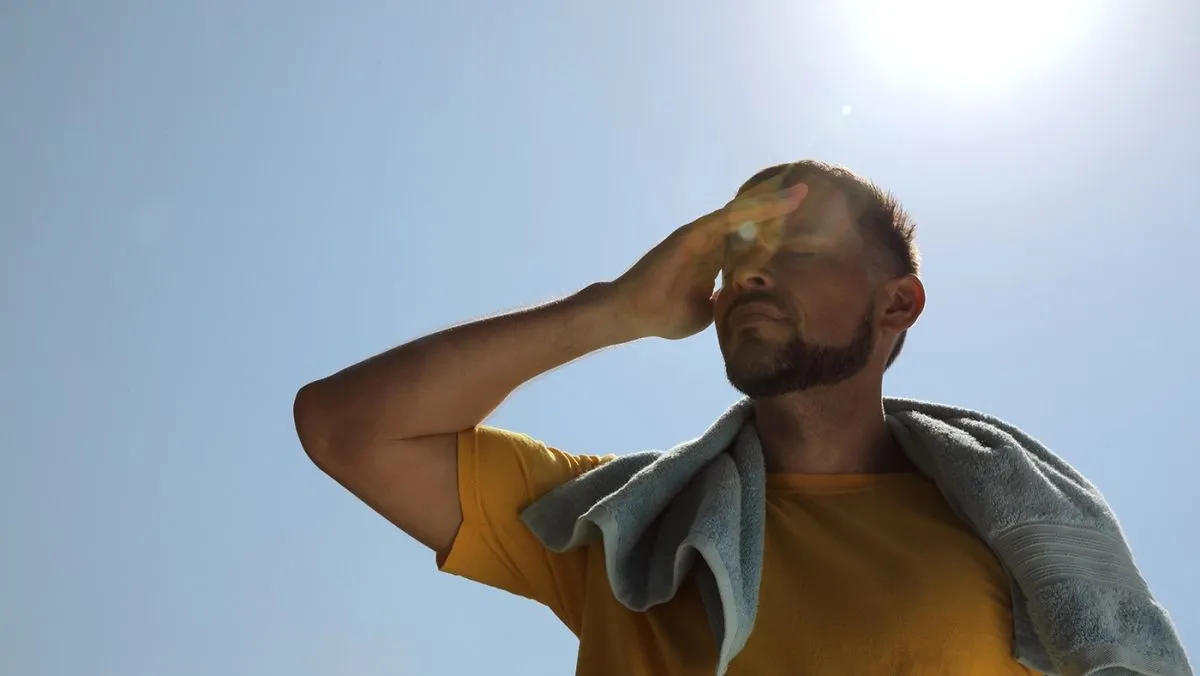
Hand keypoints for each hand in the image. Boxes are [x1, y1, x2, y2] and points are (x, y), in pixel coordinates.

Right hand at [607, 184, 807, 339]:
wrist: (633, 315)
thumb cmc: (664, 316)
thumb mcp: (706, 313)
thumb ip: (723, 303)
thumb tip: (741, 306)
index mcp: (713, 260)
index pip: (749, 241)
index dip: (772, 233)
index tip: (800, 227)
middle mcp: (708, 242)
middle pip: (749, 221)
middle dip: (776, 210)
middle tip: (805, 196)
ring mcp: (700, 236)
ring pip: (741, 214)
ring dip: (770, 204)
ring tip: (798, 195)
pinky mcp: (692, 235)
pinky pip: (726, 218)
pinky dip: (751, 210)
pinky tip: (774, 205)